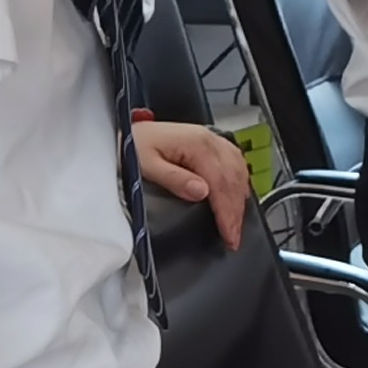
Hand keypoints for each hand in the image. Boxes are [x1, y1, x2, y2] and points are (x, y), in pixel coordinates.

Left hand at [130, 119, 250, 248]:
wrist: (127, 131)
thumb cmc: (133, 145)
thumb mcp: (146, 165)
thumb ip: (174, 178)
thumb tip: (201, 192)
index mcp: (196, 144)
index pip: (220, 182)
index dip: (226, 211)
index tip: (229, 233)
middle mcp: (209, 139)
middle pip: (233, 179)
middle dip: (235, 211)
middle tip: (234, 236)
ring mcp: (212, 140)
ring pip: (238, 171)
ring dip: (239, 199)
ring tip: (236, 222)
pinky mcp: (210, 142)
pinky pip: (236, 162)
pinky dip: (240, 181)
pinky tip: (239, 195)